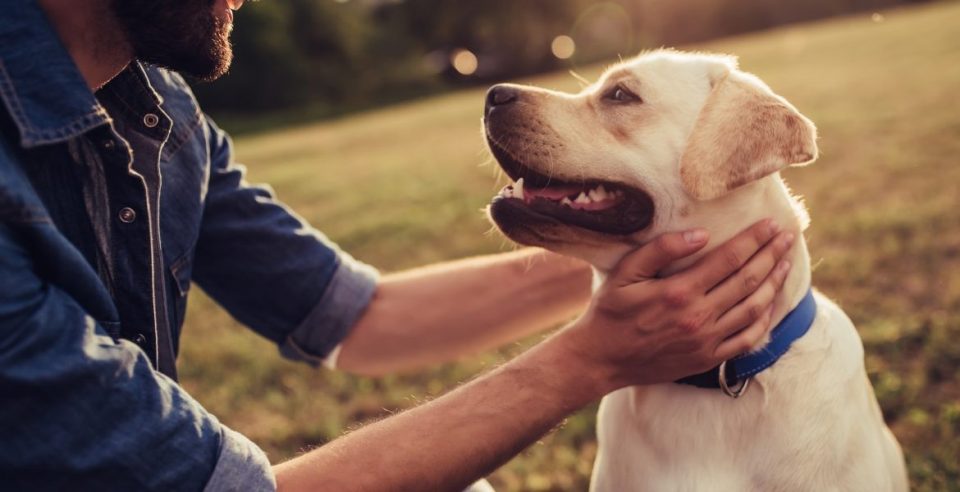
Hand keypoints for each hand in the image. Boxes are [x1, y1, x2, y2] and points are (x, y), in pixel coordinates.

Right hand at [556, 219, 794, 391]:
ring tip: (785, 263)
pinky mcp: (708, 359)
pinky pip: (747, 339)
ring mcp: (706, 341)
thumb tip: (701, 234)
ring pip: (753, 308)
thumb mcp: (625, 273)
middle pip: (748, 280)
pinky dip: (765, 319)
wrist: (601, 359)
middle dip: (771, 255)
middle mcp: (698, 317)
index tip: (771, 224)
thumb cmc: (610, 311)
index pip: (729, 259)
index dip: (754, 240)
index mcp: (679, 292)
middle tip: (788, 237)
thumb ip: (661, 250)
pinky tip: (771, 303)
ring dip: (774, 283)